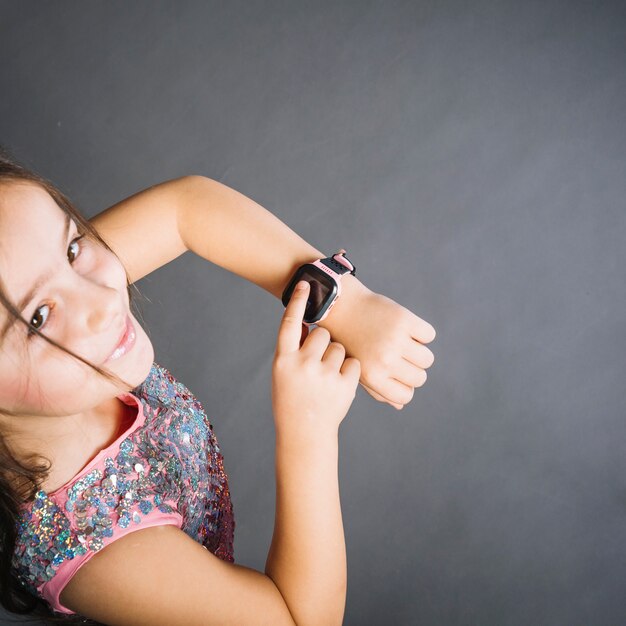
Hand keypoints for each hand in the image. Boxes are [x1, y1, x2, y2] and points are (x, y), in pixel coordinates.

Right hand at [272, 281, 360, 443]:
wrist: (305, 432)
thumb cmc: (292, 398)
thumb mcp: (284, 373)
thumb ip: (294, 349)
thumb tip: (309, 324)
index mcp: (283, 359)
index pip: (290, 323)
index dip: (298, 302)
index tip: (305, 283)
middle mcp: (302, 364)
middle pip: (323, 334)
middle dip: (325, 344)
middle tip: (318, 364)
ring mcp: (323, 374)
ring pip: (340, 348)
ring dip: (337, 359)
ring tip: (327, 379)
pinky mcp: (343, 385)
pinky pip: (353, 363)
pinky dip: (349, 371)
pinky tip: (338, 385)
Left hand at [319, 277, 435, 409]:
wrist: (340, 306)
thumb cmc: (348, 340)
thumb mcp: (357, 369)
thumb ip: (377, 390)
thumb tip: (401, 404)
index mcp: (373, 376)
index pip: (406, 395)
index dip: (405, 385)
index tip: (397, 374)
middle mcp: (385, 360)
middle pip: (420, 378)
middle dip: (413, 369)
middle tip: (400, 356)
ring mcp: (396, 340)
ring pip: (427, 359)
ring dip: (419, 351)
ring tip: (404, 343)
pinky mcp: (404, 320)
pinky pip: (428, 335)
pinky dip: (421, 333)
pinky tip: (406, 329)